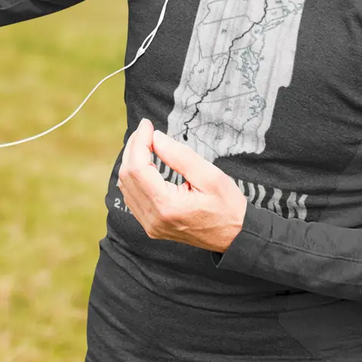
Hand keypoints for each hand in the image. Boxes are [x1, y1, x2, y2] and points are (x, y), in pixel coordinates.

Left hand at [116, 118, 247, 253]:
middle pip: (127, 176)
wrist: (235, 237)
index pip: (138, 168)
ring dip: (131, 162)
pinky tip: (144, 164)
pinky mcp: (152, 226)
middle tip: (145, 130)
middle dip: (133, 148)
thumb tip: (156, 138)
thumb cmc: (228, 206)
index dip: (139, 142)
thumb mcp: (210, 176)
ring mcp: (151, 225)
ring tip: (144, 143)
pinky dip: (134, 177)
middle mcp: (154, 218)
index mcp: (167, 205)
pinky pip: (132, 198)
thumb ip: (180, 156)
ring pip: (126, 187)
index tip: (147, 124)